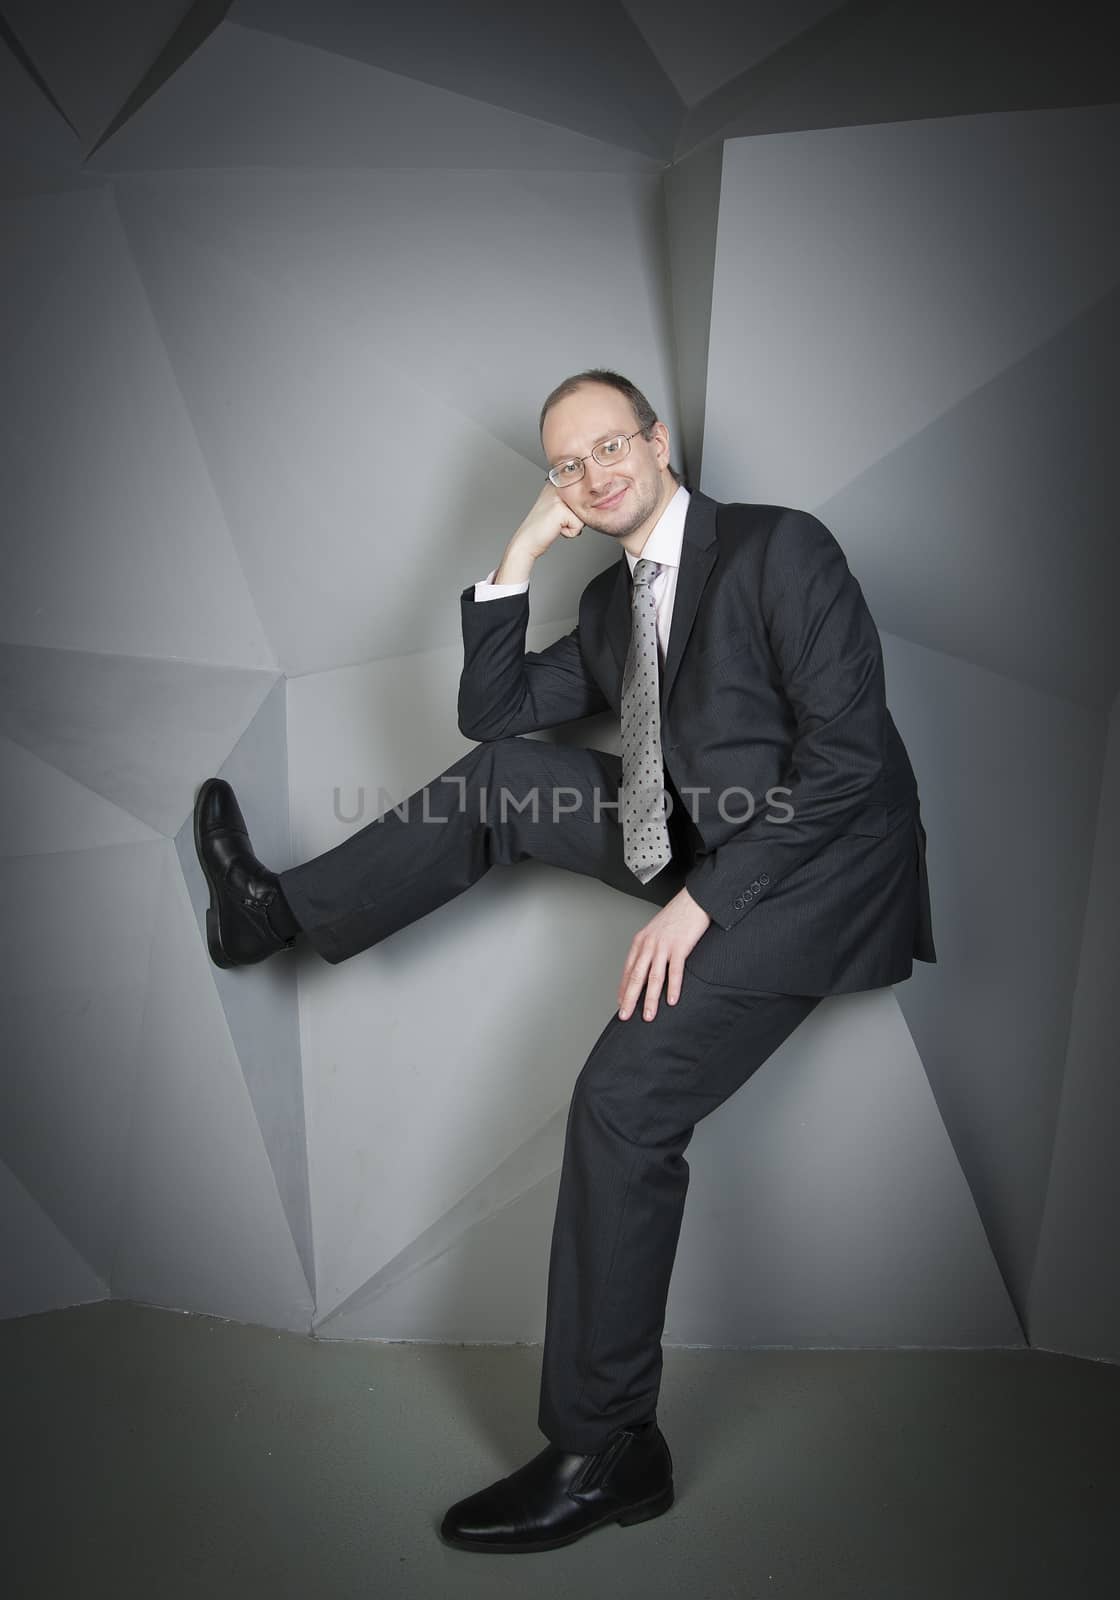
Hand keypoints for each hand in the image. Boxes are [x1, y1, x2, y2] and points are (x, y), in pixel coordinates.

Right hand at [493, 484, 583, 581]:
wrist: (526, 541)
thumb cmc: (542, 528)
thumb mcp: (558, 509)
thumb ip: (573, 502)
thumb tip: (594, 503)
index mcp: (557, 484)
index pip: (583, 497)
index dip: (575, 512)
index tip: (559, 516)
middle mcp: (557, 487)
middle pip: (585, 505)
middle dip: (574, 519)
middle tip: (556, 521)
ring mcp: (559, 497)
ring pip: (583, 515)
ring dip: (572, 526)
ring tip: (556, 525)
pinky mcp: (561, 510)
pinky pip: (579, 526)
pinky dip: (569, 533)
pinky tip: (555, 529)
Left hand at [617, 887, 711, 1022]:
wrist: (692, 900)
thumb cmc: (676, 917)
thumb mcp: (655, 932)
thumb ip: (650, 950)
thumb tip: (646, 968)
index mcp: (641, 942)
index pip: (628, 970)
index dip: (623, 989)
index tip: (620, 1003)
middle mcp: (648, 945)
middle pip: (636, 977)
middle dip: (629, 999)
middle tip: (625, 1016)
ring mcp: (663, 946)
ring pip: (654, 978)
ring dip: (650, 999)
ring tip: (649, 1015)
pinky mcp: (680, 947)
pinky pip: (675, 971)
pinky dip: (673, 987)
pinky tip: (672, 1000)